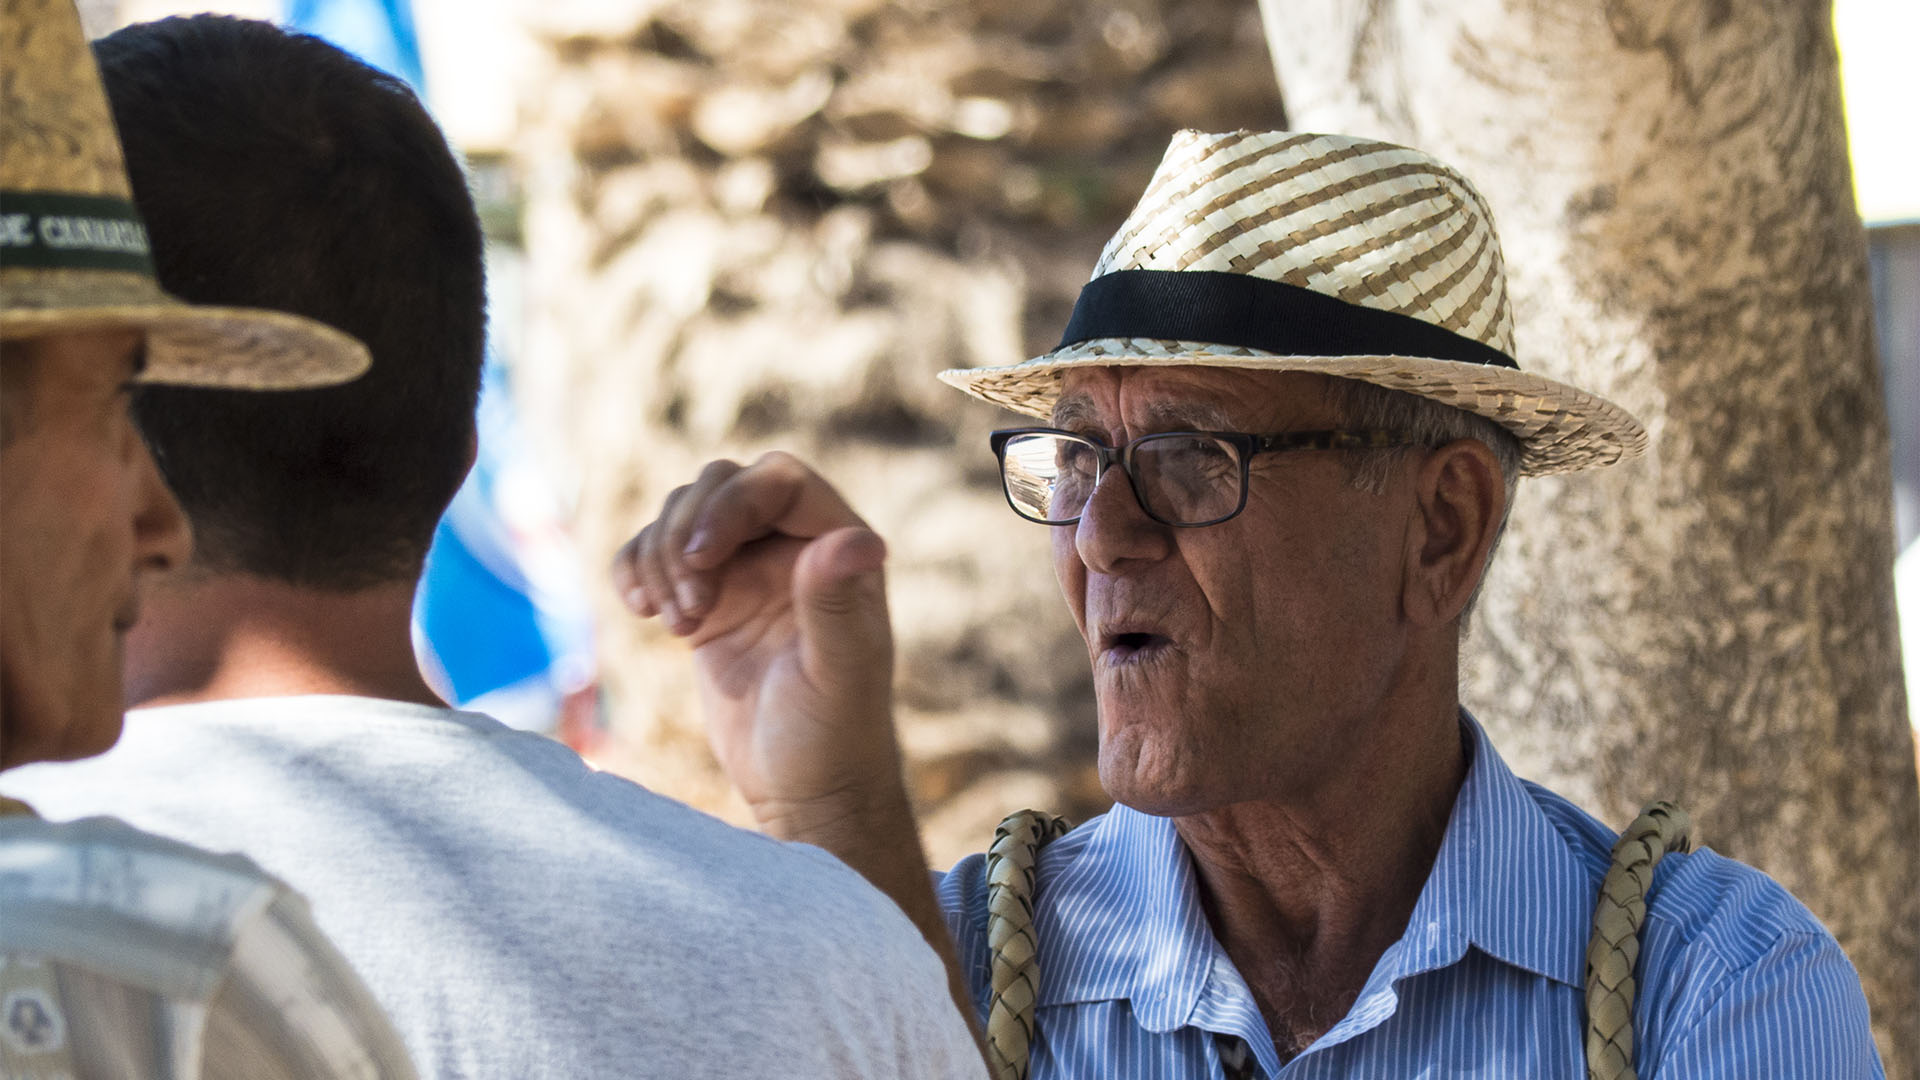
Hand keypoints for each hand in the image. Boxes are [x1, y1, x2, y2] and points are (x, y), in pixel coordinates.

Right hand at [615, 452, 988, 1054]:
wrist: (802, 789)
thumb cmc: (835, 736)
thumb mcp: (837, 673)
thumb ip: (836, 604)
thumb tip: (856, 540)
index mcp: (838, 547)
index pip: (778, 479)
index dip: (731, 504)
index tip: (700, 559)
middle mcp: (794, 546)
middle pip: (721, 485)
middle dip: (686, 536)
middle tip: (689, 612)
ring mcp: (747, 569)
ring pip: (682, 514)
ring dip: (660, 559)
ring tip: (679, 627)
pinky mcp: (708, 599)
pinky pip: (654, 552)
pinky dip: (635, 570)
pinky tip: (644, 614)